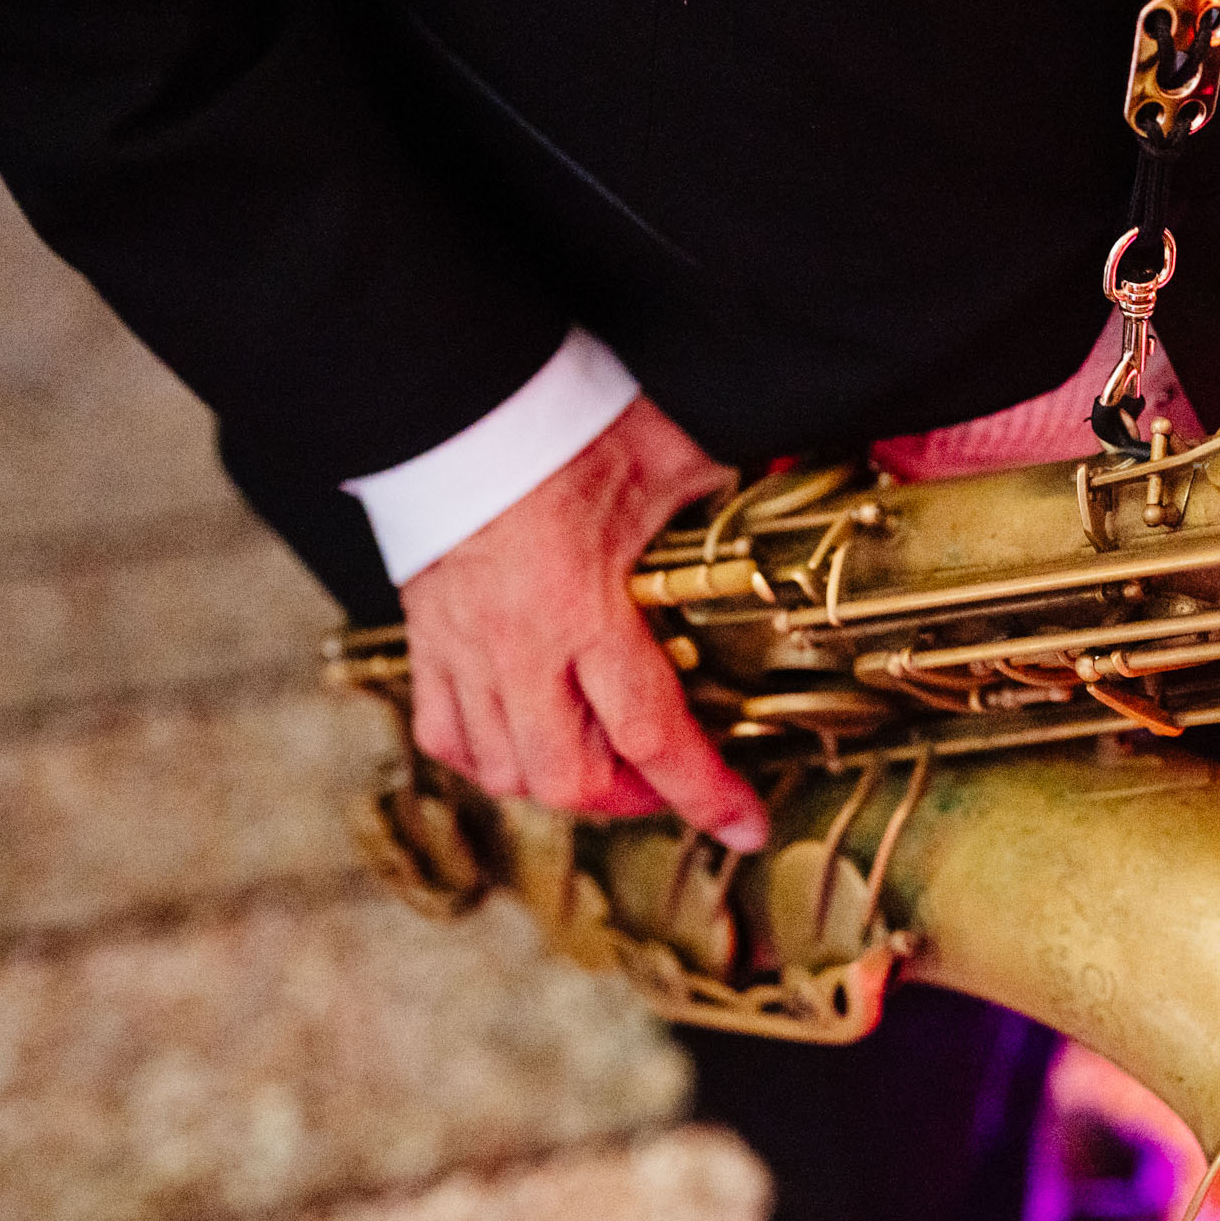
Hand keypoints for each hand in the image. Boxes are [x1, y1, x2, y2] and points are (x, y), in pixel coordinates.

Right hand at [400, 396, 771, 849]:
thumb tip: (793, 498)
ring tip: (607, 764)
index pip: (650, 735)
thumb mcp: (669, 453)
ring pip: (503, 771)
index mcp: (583, 609)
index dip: (704, 794)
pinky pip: (445, 734)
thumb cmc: (561, 418)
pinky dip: (489, 756)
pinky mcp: (426, 637)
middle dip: (632, 800)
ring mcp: (463, 649)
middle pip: (568, 780)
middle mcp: (517, 647)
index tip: (745, 826)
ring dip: (562, 783)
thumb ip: (729, 494)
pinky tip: (528, 739)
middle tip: (672, 783)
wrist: (451, 394)